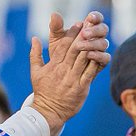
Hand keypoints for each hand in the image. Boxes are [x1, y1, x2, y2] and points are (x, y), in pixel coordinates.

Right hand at [29, 11, 110, 133]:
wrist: (48, 111)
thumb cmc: (42, 91)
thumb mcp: (35, 72)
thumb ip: (35, 54)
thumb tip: (35, 38)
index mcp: (53, 66)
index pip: (63, 46)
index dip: (71, 34)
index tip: (78, 24)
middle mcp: (63, 71)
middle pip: (75, 50)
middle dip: (83, 36)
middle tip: (91, 25)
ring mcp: (73, 80)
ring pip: (83, 60)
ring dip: (91, 47)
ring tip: (98, 36)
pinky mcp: (81, 89)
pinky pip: (90, 73)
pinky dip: (95, 63)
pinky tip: (100, 55)